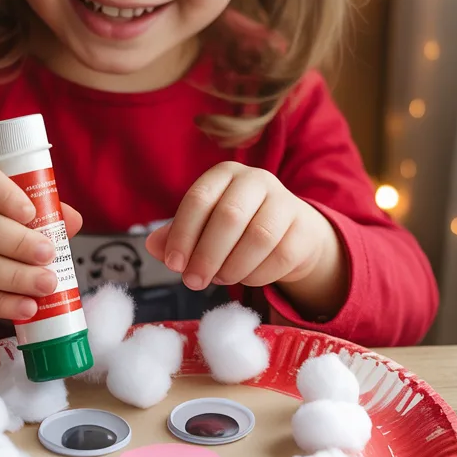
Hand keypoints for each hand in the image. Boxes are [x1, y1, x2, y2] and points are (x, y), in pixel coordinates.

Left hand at [145, 162, 347, 319]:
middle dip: (206, 255)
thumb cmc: (236, 228)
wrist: (289, 233)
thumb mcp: (203, 227)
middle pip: (229, 216)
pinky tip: (245, 277)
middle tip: (193, 282)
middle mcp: (257, 180)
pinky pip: (280, 257)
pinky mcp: (304, 229)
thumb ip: (176, 235)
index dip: (183, 234)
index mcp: (224, 174)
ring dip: (232, 267)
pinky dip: (257, 275)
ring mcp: (285, 202)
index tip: (173, 264)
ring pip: (258, 237)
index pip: (199, 199)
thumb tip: (152, 246)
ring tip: (220, 278)